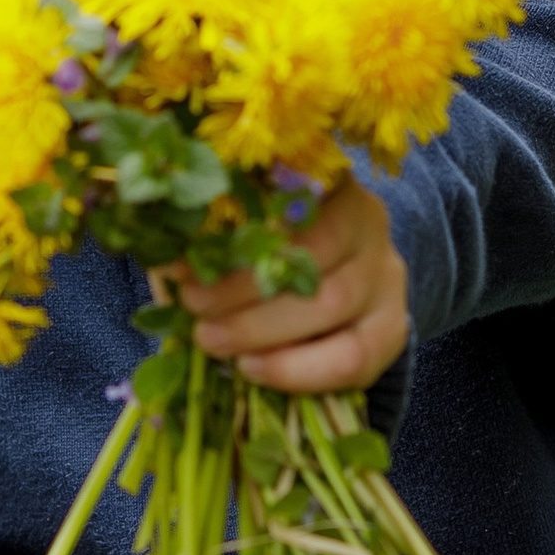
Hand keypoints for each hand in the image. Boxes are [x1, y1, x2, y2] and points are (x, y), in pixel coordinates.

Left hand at [176, 173, 408, 393]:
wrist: (339, 290)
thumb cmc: (274, 255)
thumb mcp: (246, 234)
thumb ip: (212, 241)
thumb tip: (161, 258)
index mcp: (328, 184)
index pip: (286, 198)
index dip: (229, 233)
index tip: (178, 263)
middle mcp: (368, 224)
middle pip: (311, 252)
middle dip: (241, 288)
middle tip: (193, 309)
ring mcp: (387, 277)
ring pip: (333, 302)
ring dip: (262, 330)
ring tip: (212, 342)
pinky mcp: (393, 329)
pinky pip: (354, 357)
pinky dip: (297, 370)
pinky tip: (253, 370)